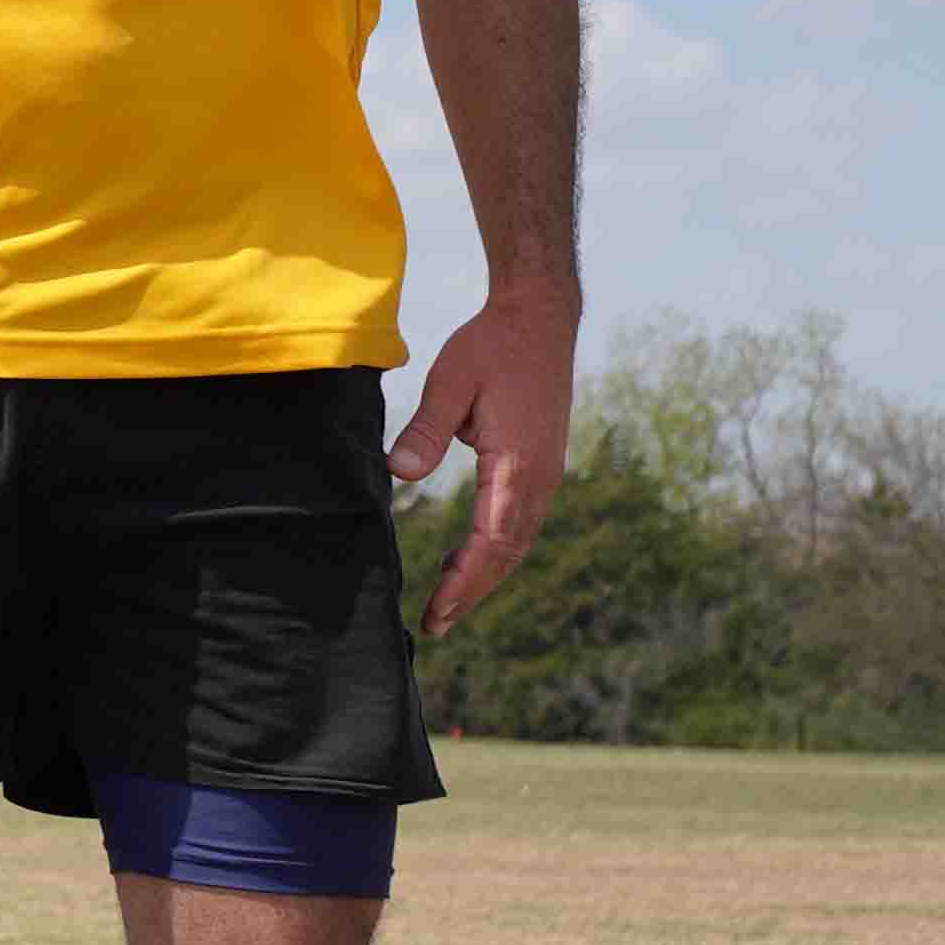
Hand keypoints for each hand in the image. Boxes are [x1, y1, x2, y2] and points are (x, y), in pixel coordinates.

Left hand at [393, 279, 577, 633]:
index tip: (438, 610)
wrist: (540, 320)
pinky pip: (518, 520)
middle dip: (472, 591)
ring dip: (483, 574)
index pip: (493, 540)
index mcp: (519, 464)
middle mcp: (540, 477)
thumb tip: (399, 474)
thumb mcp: (449, 381)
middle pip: (507, 552)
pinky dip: (494, 548)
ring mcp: (545, 473)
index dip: (465, 581)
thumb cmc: (492, 347)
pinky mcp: (539, 465)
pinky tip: (467, 559)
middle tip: (435, 624)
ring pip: (515, 540)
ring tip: (446, 604)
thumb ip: (425, 429)